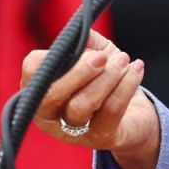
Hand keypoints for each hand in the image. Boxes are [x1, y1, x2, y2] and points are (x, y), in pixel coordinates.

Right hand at [21, 30, 160, 168]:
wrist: (134, 112)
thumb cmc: (105, 77)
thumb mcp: (95, 52)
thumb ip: (86, 41)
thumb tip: (81, 31)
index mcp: (40, 89)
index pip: (31, 71)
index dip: (50, 58)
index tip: (74, 46)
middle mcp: (49, 115)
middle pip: (52, 96)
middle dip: (78, 72)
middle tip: (102, 57)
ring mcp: (73, 131)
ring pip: (81, 105)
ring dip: (106, 78)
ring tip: (124, 60)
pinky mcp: (101, 137)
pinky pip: (111, 110)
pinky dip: (126, 85)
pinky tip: (137, 68)